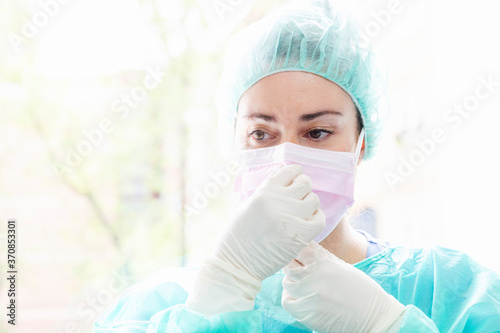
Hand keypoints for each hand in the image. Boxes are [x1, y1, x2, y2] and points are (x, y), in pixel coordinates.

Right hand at [186, 165, 324, 315]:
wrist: (237, 263)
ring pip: (314, 199)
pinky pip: (319, 219)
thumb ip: (267, 192)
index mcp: (263, 191)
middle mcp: (278, 200)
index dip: (295, 173)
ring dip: (309, 204)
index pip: (288, 171)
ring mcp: (290, 217)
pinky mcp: (300, 235)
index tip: (296, 177)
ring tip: (301, 213)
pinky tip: (307, 224)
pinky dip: (316, 219)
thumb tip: (287, 180)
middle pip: (304, 183)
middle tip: (299, 197)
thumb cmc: (239, 236)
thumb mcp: (248, 205)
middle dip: (303, 188)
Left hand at [282, 242, 404, 332]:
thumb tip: (305, 247)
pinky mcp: (306, 313)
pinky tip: (299, 296)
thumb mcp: (343, 268)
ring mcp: (308, 295)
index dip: (295, 247)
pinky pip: (287, 301)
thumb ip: (322, 258)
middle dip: (291, 263)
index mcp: (324, 263)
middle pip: (289, 263)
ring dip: (292, 280)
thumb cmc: (361, 290)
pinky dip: (290, 297)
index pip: (299, 248)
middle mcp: (314, 277)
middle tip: (296, 266)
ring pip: (287, 282)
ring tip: (302, 283)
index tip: (296, 248)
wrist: (374, 317)